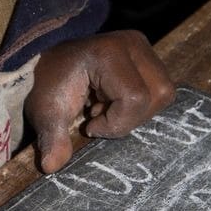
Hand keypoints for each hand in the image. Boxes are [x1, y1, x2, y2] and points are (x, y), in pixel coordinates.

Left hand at [27, 31, 173, 172]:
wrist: (48, 63)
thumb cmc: (48, 85)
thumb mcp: (46, 112)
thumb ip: (53, 137)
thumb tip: (52, 166)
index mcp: (107, 53)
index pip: (135, 97)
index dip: (117, 122)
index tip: (89, 125)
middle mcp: (132, 44)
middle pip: (157, 94)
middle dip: (129, 117)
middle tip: (98, 114)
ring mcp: (142, 47)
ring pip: (163, 93)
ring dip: (136, 111)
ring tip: (106, 106)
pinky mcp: (147, 55)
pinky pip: (159, 89)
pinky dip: (139, 103)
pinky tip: (113, 100)